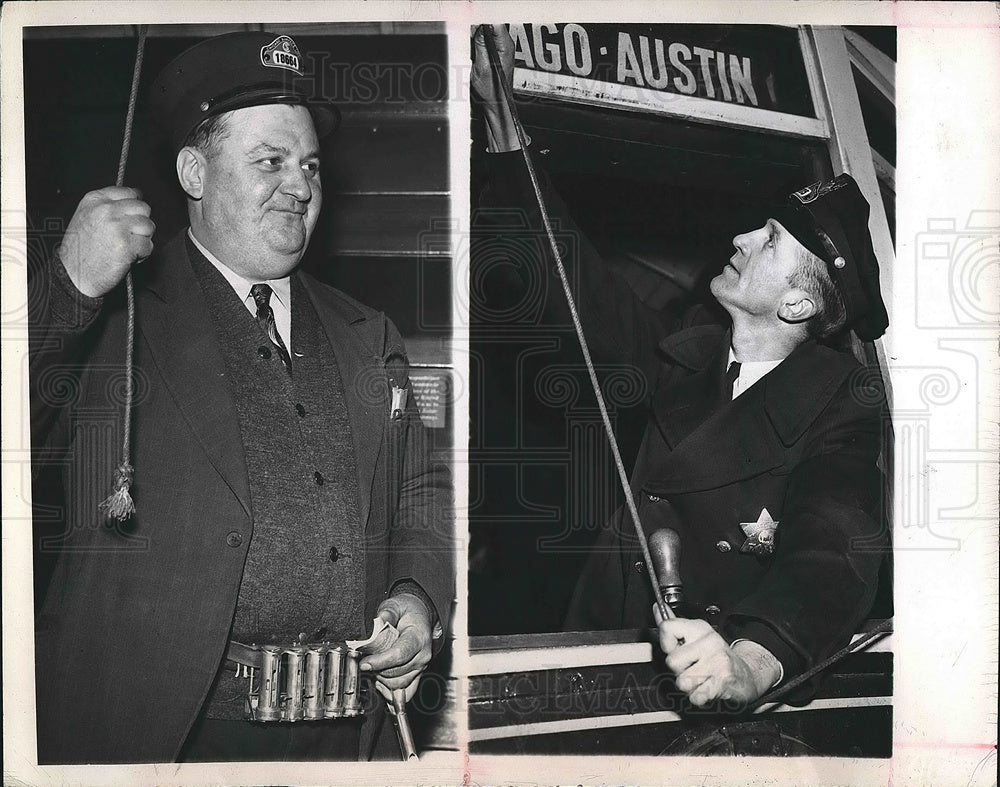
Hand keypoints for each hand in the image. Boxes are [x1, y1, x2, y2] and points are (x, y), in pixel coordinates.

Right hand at [59, 186, 154, 297]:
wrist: (74, 274)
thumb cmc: (80, 249)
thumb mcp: (86, 217)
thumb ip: (108, 206)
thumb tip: (134, 199)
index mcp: (95, 200)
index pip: (129, 192)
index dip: (135, 205)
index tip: (133, 215)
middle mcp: (106, 210)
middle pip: (143, 208)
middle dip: (141, 223)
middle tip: (130, 235)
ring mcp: (117, 227)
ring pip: (148, 226)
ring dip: (143, 239)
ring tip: (128, 247)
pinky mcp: (127, 245)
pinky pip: (148, 245)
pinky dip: (142, 254)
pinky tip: (128, 257)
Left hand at [360, 593, 432, 702]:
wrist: (420, 617)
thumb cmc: (407, 612)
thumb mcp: (396, 605)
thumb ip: (388, 613)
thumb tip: (380, 619)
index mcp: (418, 638)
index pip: (399, 655)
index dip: (379, 662)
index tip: (364, 663)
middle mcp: (422, 656)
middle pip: (396, 673)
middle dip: (377, 669)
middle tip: (365, 660)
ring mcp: (420, 668)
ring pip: (397, 684)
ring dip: (381, 679)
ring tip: (373, 666)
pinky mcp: (416, 676)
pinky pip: (405, 693)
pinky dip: (391, 692)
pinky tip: (380, 682)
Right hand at [471, 24, 521, 151]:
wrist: (495, 105)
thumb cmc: (492, 92)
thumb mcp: (481, 67)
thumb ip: (480, 43)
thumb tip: (478, 25)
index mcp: (504, 46)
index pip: (494, 20)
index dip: (480, 18)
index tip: (470, 18)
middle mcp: (505, 44)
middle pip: (488, 23)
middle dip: (475, 28)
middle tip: (468, 39)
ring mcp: (500, 47)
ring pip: (485, 30)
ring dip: (475, 36)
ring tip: (471, 51)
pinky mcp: (494, 51)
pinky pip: (484, 39)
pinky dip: (476, 43)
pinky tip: (473, 53)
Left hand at [653, 605, 779, 706]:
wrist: (746, 676)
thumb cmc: (715, 657)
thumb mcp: (696, 637)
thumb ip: (674, 626)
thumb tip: (658, 607)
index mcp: (699, 628)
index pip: (667, 627)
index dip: (666, 643)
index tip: (675, 649)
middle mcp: (709, 641)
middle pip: (671, 661)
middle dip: (678, 671)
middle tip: (692, 668)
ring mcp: (718, 661)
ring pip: (682, 681)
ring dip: (689, 687)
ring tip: (701, 679)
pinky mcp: (724, 681)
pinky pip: (696, 696)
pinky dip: (699, 698)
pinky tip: (707, 690)